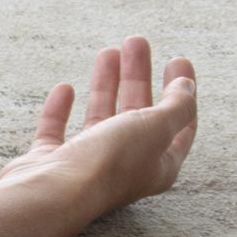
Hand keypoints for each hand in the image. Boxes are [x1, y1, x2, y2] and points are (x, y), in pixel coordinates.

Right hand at [0, 36, 197, 215]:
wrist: (51, 193)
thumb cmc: (108, 163)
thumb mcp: (155, 127)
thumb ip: (177, 105)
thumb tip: (186, 87)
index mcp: (158, 164)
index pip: (179, 123)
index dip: (182, 90)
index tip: (177, 60)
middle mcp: (124, 166)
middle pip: (138, 113)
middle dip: (139, 76)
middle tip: (135, 42)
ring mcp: (84, 165)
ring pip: (100, 117)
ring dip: (106, 84)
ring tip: (107, 52)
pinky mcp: (49, 162)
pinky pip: (56, 131)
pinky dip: (60, 109)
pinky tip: (65, 88)